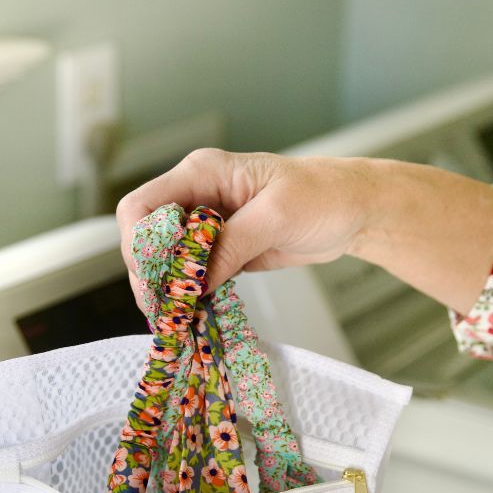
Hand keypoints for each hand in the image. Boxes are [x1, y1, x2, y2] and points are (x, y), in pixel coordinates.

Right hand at [116, 149, 371, 311]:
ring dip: (167, 290)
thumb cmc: (323, 196)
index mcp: (202, 174)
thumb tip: (195, 282)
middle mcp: (196, 198)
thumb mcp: (276, 216)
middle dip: (150, 275)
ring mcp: (206, 227)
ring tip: (176, 319)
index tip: (154, 280)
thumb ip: (232, 245)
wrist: (353, 211)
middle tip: (164, 311)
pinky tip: (193, 314)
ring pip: (164, 261)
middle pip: (146, 238)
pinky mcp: (220, 252)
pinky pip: (190, 276)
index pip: (142, 206)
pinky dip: (188, 296)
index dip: (138, 244)